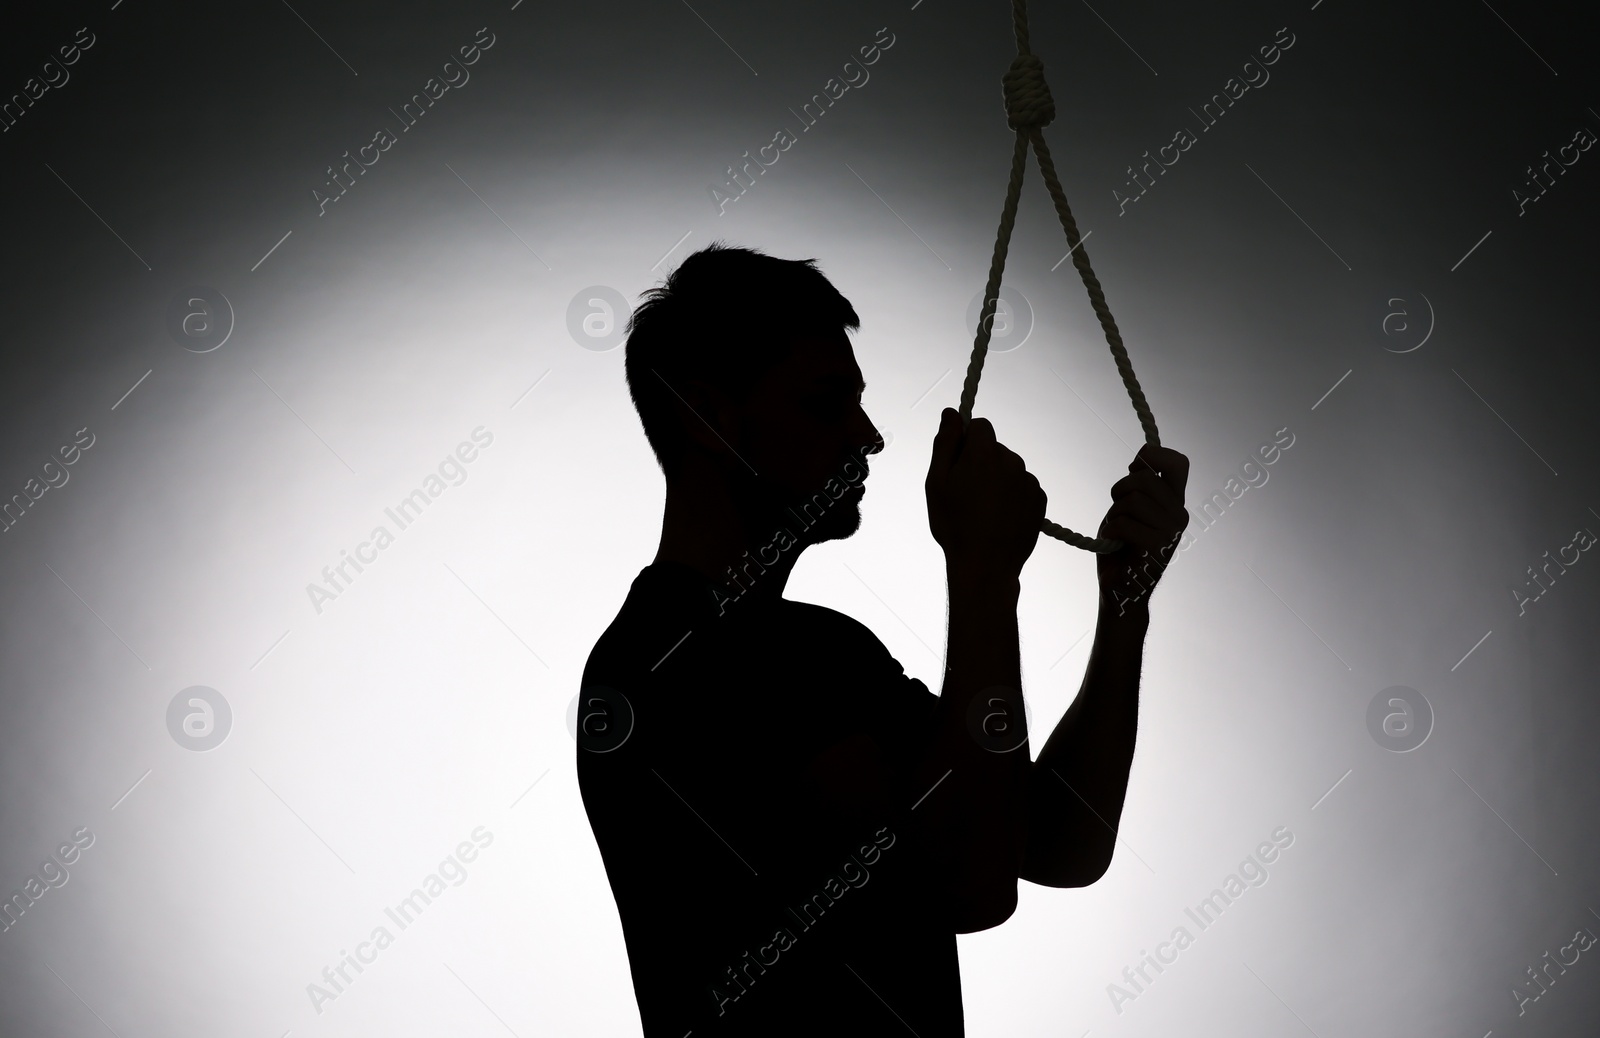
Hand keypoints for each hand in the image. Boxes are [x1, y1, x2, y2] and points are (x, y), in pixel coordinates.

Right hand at [926, 408, 1046, 580]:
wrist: (985, 566)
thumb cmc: (955, 526)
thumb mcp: (936, 483)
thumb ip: (945, 443)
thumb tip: (950, 414)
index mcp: (985, 454)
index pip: (980, 426)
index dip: (966, 441)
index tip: (957, 464)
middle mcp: (1012, 461)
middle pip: (994, 448)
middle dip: (981, 462)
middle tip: (966, 494)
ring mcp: (1028, 481)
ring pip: (1009, 468)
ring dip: (997, 479)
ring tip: (983, 510)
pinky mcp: (1039, 499)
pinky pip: (1022, 486)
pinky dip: (1012, 496)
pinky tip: (999, 517)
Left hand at [1095, 444, 1189, 613]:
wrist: (1119, 588)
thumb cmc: (1121, 546)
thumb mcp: (1129, 506)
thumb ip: (1139, 484)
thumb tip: (1143, 455)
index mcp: (1175, 501)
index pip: (1178, 463)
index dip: (1152, 456)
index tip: (1132, 469)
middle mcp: (1179, 514)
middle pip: (1145, 479)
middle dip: (1120, 490)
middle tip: (1117, 510)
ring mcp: (1171, 532)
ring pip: (1132, 501)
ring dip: (1114, 516)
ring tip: (1117, 532)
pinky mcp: (1157, 549)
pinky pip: (1124, 524)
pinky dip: (1110, 532)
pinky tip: (1114, 544)